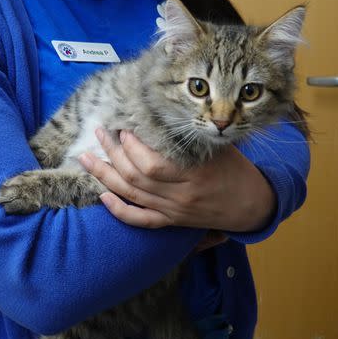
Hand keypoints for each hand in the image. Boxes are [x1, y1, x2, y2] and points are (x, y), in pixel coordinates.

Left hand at [78, 129, 276, 230]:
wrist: (251, 206)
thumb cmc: (236, 170)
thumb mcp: (217, 148)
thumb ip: (190, 138)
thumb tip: (159, 116)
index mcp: (192, 175)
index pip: (151, 164)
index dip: (131, 146)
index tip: (123, 128)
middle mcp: (179, 196)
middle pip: (134, 177)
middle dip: (111, 153)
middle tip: (100, 132)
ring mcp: (173, 212)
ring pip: (130, 196)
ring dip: (104, 175)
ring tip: (86, 158)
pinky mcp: (171, 222)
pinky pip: (139, 220)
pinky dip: (118, 210)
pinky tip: (102, 196)